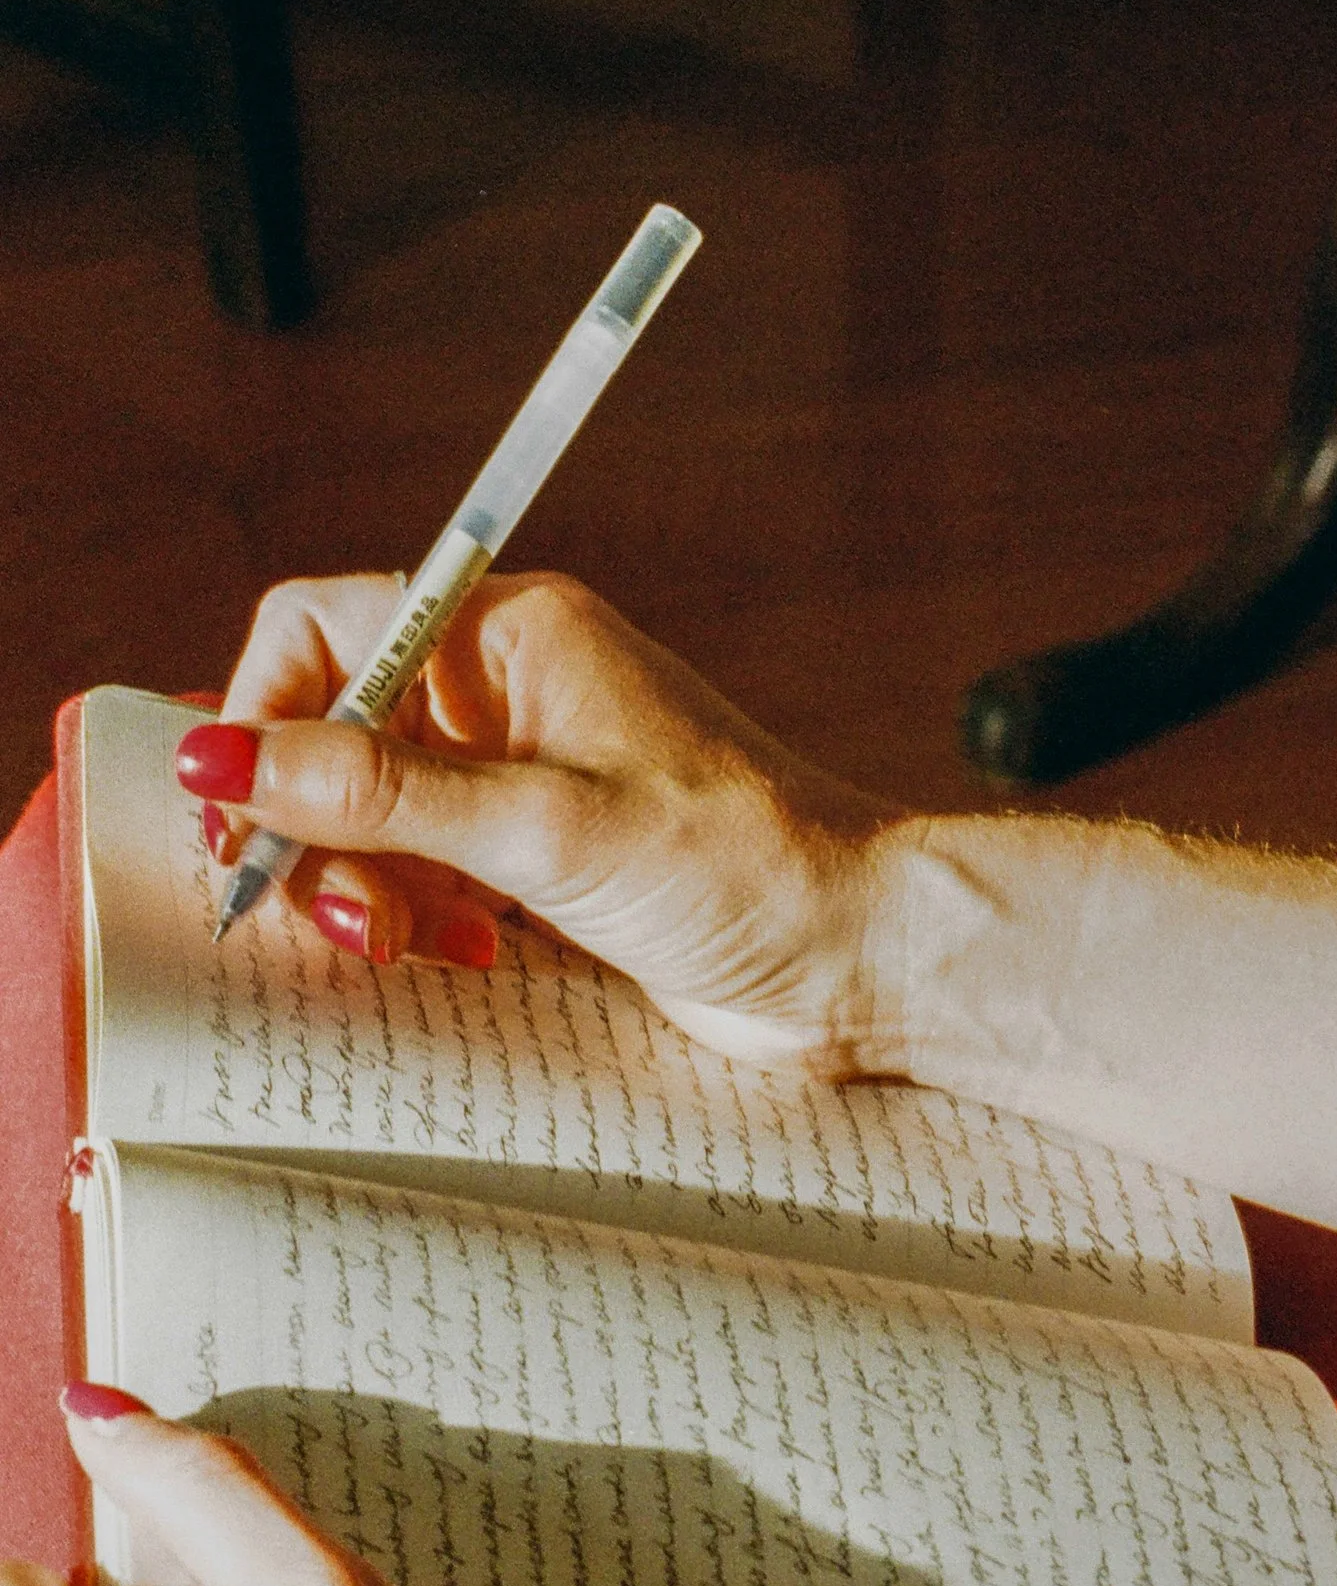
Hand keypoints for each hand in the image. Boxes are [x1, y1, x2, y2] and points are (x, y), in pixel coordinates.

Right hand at [184, 574, 909, 1070]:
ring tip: (410, 943)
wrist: (860, 955)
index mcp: (509, 638)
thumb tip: (226, 759)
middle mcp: (508, 697)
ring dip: (367, 887)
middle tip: (343, 912)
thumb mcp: (545, 826)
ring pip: (375, 820)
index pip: (323, 631)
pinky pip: (431, 879)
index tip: (246, 811)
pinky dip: (423, 919)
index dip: (266, 715)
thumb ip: (380, 794)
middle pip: (336, 737)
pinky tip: (470, 951)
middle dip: (317, 827)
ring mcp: (524, 783)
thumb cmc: (743, 864)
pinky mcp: (544, 867)